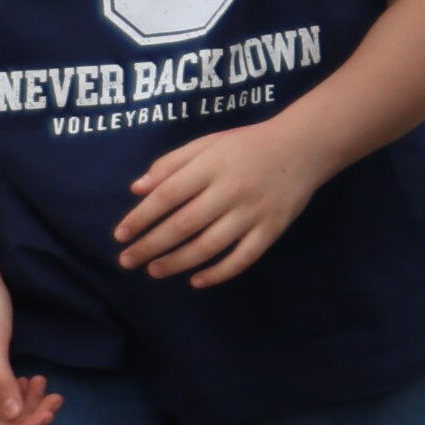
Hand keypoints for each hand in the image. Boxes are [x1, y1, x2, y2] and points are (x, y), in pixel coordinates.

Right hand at [0, 266, 56, 424]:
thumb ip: (0, 380)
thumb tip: (14, 417)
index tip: (49, 413)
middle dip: (29, 420)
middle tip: (56, 398)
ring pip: (5, 415)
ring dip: (30, 407)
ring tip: (48, 386)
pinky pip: (6, 398)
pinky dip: (24, 395)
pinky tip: (36, 380)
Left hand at [114, 123, 331, 286]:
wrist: (304, 147)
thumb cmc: (248, 145)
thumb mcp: (208, 144)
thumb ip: (172, 163)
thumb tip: (136, 189)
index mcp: (212, 165)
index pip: (168, 195)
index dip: (141, 217)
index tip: (119, 235)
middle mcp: (231, 190)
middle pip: (183, 224)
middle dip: (151, 246)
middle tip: (127, 261)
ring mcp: (254, 212)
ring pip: (209, 246)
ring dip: (177, 262)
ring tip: (154, 271)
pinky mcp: (272, 229)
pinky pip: (243, 258)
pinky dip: (219, 273)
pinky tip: (196, 281)